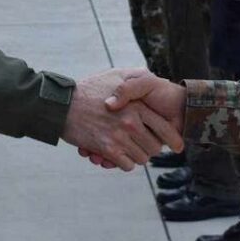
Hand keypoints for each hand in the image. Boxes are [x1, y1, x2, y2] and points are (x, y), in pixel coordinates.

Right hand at [62, 68, 184, 170]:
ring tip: (128, 150)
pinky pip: (126, 165)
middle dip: (151, 149)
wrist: (62, 104)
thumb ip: (135, 79)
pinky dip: (124, 163)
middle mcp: (131, 122)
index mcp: (138, 106)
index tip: (177, 146)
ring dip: (136, 156)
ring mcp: (119, 136)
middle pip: (155, 147)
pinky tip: (118, 156)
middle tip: (143, 146)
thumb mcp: (116, 75)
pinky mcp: (107, 149)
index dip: (174, 139)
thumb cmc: (89, 89)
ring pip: (141, 158)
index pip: (165, 128)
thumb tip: (150, 80)